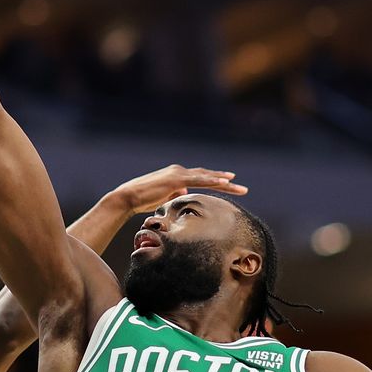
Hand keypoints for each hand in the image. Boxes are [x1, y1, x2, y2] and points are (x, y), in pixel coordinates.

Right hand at [107, 165, 246, 214]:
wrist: (128, 197)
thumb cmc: (143, 200)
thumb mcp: (164, 197)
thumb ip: (176, 193)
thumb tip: (185, 194)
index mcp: (177, 175)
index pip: (201, 178)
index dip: (216, 181)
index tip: (230, 185)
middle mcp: (179, 171)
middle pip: (207, 176)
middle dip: (225, 182)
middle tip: (242, 188)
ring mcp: (178, 174)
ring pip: (206, 177)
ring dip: (224, 181)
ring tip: (238, 185)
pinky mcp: (176, 179)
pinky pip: (199, 180)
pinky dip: (212, 181)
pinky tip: (225, 183)